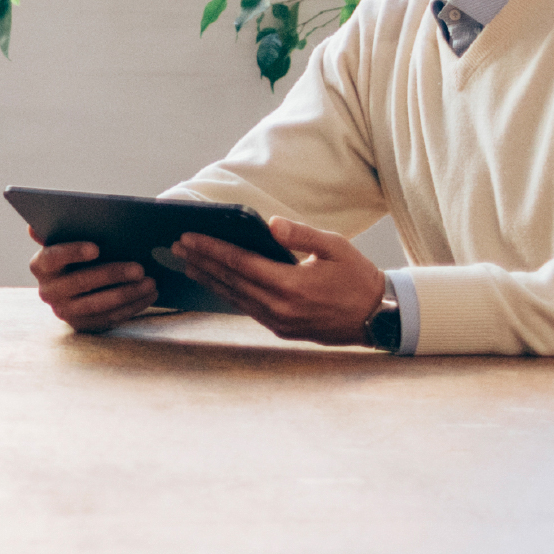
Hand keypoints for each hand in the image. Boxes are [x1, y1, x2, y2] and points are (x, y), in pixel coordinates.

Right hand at [29, 234, 159, 331]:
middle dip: (112, 275)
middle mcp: (48, 290)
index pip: (52, 257)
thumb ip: (57, 232)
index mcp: (40, 265)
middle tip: (140, 268)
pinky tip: (149, 295)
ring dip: (127, 293)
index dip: (72, 252)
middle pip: (80, 282)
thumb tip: (33, 227)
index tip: (96, 248)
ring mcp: (64, 311)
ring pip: (97, 304)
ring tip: (151, 282)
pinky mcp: (82, 325)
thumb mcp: (65, 242)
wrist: (76, 289)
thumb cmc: (76, 256)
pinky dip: (132, 307)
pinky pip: (109, 318)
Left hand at [171, 217, 387, 346]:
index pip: (240, 263)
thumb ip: (301, 234)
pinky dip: (227, 294)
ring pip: (234, 297)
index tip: (188, 237)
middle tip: (176, 247)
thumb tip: (269, 224)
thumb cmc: (357, 276)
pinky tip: (215, 283)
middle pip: (230, 281)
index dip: (211, 249)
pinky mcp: (281, 330)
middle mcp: (280, 307)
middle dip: (201, 262)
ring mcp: (279, 322)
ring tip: (187, 264)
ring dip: (209, 280)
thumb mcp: (335, 247)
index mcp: (291, 285)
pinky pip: (246, 309)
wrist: (378, 316)